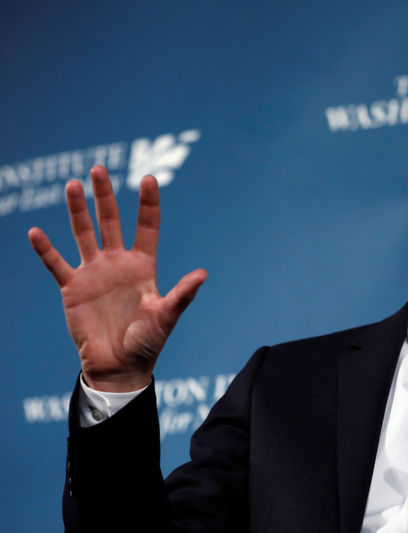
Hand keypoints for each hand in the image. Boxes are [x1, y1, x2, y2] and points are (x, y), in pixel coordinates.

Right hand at [28, 166, 206, 390]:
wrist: (120, 365)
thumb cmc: (148, 342)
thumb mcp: (167, 316)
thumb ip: (182, 294)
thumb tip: (203, 273)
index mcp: (143, 266)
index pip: (147, 227)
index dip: (147, 204)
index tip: (148, 178)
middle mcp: (118, 263)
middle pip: (110, 222)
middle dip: (105, 196)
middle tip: (99, 169)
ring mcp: (94, 273)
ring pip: (83, 234)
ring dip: (76, 211)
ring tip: (72, 185)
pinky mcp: (73, 288)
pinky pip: (56, 264)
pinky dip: (46, 249)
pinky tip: (36, 232)